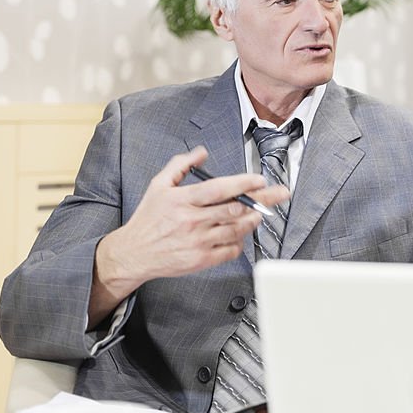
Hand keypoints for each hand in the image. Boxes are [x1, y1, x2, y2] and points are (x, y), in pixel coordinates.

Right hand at [88, 146, 288, 324]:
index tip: (260, 180)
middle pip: (235, 209)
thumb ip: (180, 165)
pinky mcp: (201, 260)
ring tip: (260, 213)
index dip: (243, 183)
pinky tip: (240, 234)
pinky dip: (240, 241)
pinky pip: (231, 250)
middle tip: (278, 194)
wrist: (134, 253)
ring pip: (237, 229)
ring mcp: (198, 242)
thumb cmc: (148, 219)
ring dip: (253, 220)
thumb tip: (201, 152)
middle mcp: (192, 220)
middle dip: (262, 200)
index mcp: (183, 200)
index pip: (219, 188)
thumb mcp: (158, 186)